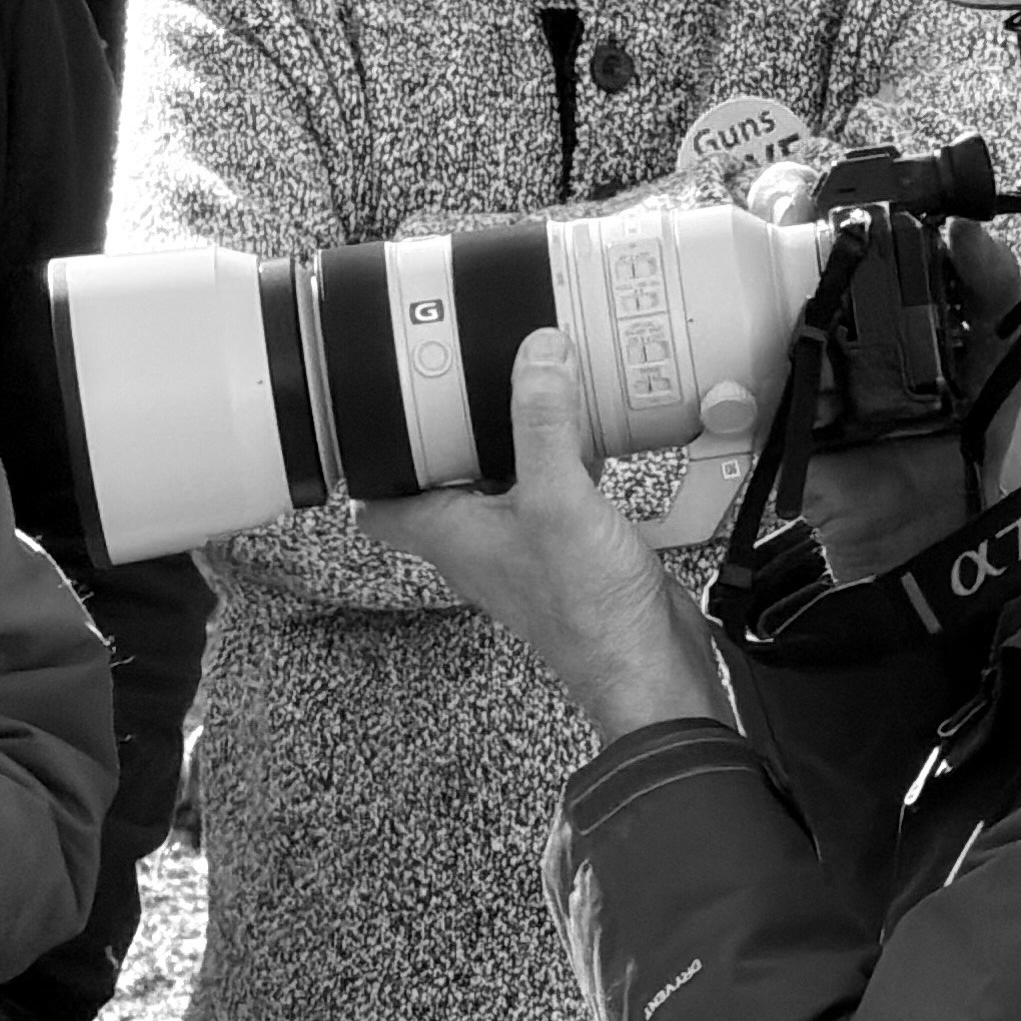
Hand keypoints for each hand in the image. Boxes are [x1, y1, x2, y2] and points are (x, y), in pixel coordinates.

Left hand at [383, 333, 727, 739]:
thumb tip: (536, 355)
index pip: (377, 504)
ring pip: (498, 482)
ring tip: (528, 389)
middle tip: (460, 377)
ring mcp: (520, 547)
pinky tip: (591, 435)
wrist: (648, 665)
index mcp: (448, 534)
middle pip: (441, 479)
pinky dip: (562, 460)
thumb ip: (544, 423)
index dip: (371, 457)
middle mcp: (476, 543)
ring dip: (510, 442)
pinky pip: (550, 491)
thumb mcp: (559, 498)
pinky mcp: (565, 549)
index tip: (381, 406)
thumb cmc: (588, 611)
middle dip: (449, 430)